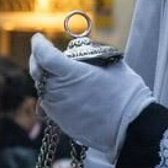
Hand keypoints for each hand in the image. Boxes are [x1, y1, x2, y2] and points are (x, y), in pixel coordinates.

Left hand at [30, 32, 153, 155]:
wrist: (130, 128)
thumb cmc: (126, 94)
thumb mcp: (112, 65)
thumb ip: (92, 56)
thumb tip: (84, 52)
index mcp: (70, 73)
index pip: (44, 55)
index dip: (38, 45)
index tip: (38, 39)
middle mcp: (58, 91)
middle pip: (37, 72)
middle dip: (37, 60)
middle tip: (42, 53)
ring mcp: (58, 110)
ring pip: (42, 90)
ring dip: (45, 79)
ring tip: (56, 73)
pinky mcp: (61, 123)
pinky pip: (50, 105)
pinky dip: (52, 95)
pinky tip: (64, 91)